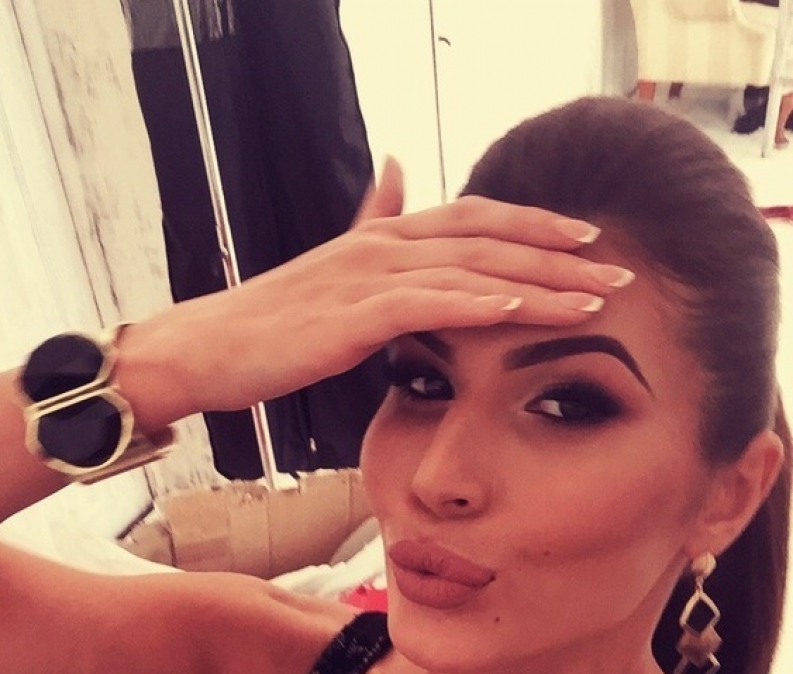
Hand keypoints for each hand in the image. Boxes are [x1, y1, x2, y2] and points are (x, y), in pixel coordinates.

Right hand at [121, 158, 633, 418]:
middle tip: (620, 270)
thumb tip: (394, 174)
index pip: (474, 219)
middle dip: (561, 254)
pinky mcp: (351, 314)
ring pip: (472, 268)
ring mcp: (366, 276)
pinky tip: (524, 308)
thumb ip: (369, 222)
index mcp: (380, 238)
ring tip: (598, 298)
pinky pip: (429, 303)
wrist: (201, 350)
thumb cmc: (265, 326)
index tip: (587, 242)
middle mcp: (381, 245)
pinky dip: (480, 302)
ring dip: (541, 283)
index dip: (535, 225)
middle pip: (489, 236)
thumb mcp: (327, 271)